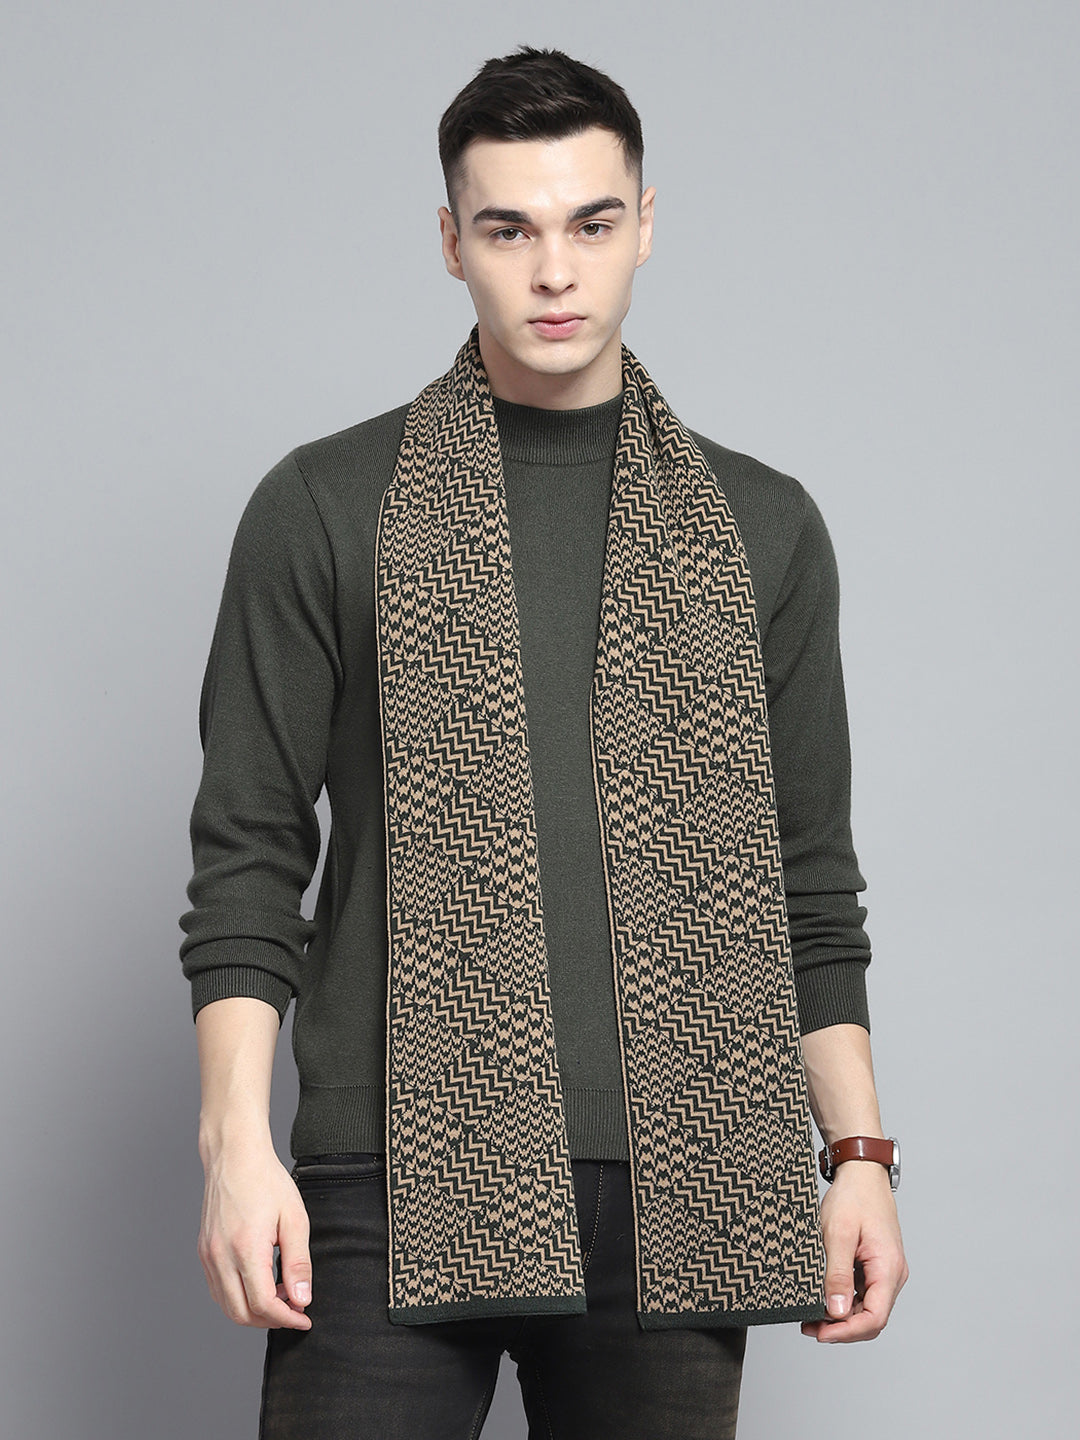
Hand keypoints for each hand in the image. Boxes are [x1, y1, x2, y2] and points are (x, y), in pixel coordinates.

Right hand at [197, 1137, 312, 1329]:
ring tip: (279, 1296)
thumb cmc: (266, 1181)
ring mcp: (208, 1256)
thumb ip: (298, 1262)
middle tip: (294, 1310)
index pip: (263, 1304)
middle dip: (271, 1321)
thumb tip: (301, 1299)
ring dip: (254, 1313)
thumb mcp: (294, 1218)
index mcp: (246, 1248)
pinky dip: (238, 1299)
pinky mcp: (204, 1252)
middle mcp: (221, 1256)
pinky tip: (259, 1284)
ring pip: (227, 1306)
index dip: (287, 1318)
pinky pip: (218, 1290)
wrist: (235, 1156)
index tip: (304, 1318)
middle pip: (242, 1314)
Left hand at [800, 1160, 907, 1342]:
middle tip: (810, 1328)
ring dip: (841, 1317)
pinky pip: (862, 1293)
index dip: (848, 1332)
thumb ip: (838, 1274)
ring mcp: (884, 1271)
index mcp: (888, 1268)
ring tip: (811, 1317)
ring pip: (866, 1308)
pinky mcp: (874, 1266)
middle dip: (841, 1329)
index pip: (875, 1318)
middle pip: (871, 1318)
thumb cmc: (853, 1197)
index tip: (821, 1333)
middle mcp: (892, 1274)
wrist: (861, 1172)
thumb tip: (837, 1312)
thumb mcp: (838, 1234)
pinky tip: (822, 1299)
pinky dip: (843, 1301)